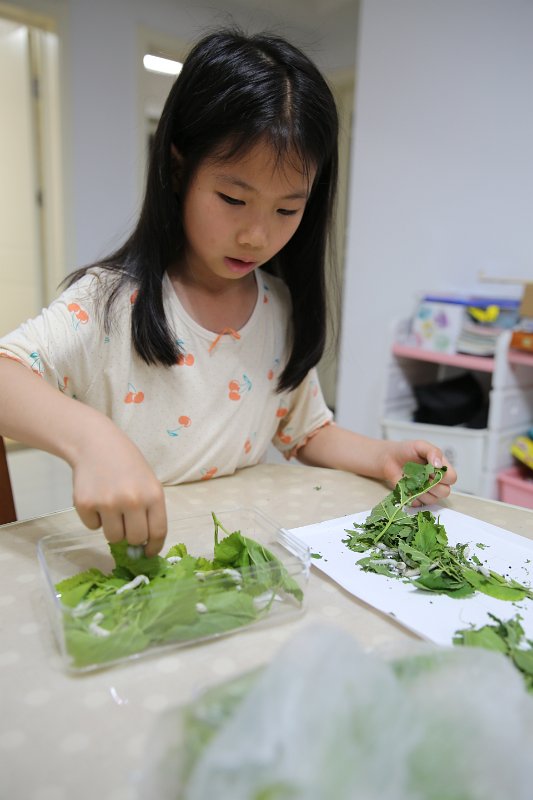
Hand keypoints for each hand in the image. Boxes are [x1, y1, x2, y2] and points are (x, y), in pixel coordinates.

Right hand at [71, 421, 166, 556]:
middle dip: (131, 537)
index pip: (158, 532)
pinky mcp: (85, 504)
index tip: (148, 552)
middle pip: (135, 539)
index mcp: (153, 495)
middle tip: (126, 524)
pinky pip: (92, 527)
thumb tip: (143, 546)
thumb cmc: (127, 465)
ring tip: (111, 507)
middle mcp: (132, 501)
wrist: (96, 444)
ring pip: (113, 537)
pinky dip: (94, 518)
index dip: (154, 546)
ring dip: (112, 528)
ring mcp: (107, 503)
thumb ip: (149, 510)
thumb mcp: (148, 482)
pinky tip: (96, 498)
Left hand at [380, 439, 456, 505]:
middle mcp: (437, 482)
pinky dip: (410, 494)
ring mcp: (427, 492)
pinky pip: (417, 503)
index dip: (442, 475)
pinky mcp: (415, 499)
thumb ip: (433, 452)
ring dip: (420, 489)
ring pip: (432, 500)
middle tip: (420, 474)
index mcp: (442, 469)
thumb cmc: (406, 450)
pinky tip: (405, 484)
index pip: (452, 478)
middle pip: (444, 492)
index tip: (429, 468)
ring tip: (411, 478)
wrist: (389, 458)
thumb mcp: (421, 446)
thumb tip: (439, 465)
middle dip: (431, 484)